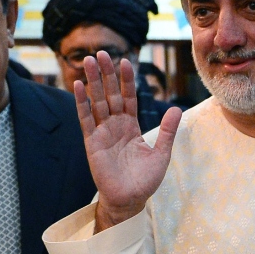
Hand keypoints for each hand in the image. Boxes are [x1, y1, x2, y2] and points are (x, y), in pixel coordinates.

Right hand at [74, 52, 180, 230]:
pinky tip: (78, 85)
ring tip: (88, 61)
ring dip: (93, 82)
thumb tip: (177, 108)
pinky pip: (86, 118)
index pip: (129, 97)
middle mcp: (115, 125)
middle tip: (102, 53)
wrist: (129, 200)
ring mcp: (103, 132)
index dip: (127, 80)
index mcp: (131, 126)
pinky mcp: (92, 142)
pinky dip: (81, 102)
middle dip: (107, 74)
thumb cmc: (145, 180)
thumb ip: (167, 131)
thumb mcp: (161, 154)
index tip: (125, 61)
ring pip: (97, 101)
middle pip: (110, 94)